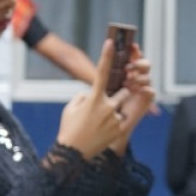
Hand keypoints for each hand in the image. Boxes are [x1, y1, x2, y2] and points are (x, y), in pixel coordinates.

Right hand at [56, 39, 153, 159]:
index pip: (101, 72)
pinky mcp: (121, 128)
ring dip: (118, 108)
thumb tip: (92, 92)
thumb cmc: (69, 128)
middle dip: (119, 93)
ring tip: (103, 120)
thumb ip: (83, 95)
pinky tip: (106, 129)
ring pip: (125, 105)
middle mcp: (107, 106)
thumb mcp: (71, 107)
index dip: (106, 56)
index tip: (110, 42)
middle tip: (107, 104)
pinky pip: (125, 117)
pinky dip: (117, 120)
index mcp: (93, 98)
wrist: (72, 153)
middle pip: (123, 90)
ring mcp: (115, 118)